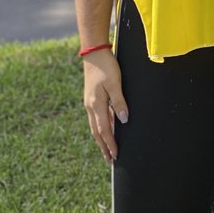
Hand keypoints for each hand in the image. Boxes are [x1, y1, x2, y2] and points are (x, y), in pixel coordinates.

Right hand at [83, 48, 127, 162]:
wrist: (94, 53)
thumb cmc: (106, 66)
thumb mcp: (115, 83)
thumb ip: (119, 102)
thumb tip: (123, 120)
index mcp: (96, 104)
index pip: (104, 130)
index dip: (110, 144)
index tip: (115, 156)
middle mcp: (91, 106)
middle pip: (97, 132)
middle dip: (103, 146)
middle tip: (109, 159)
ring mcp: (90, 102)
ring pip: (95, 125)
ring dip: (101, 138)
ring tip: (107, 148)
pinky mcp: (92, 98)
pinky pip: (96, 117)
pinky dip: (101, 126)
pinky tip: (107, 128)